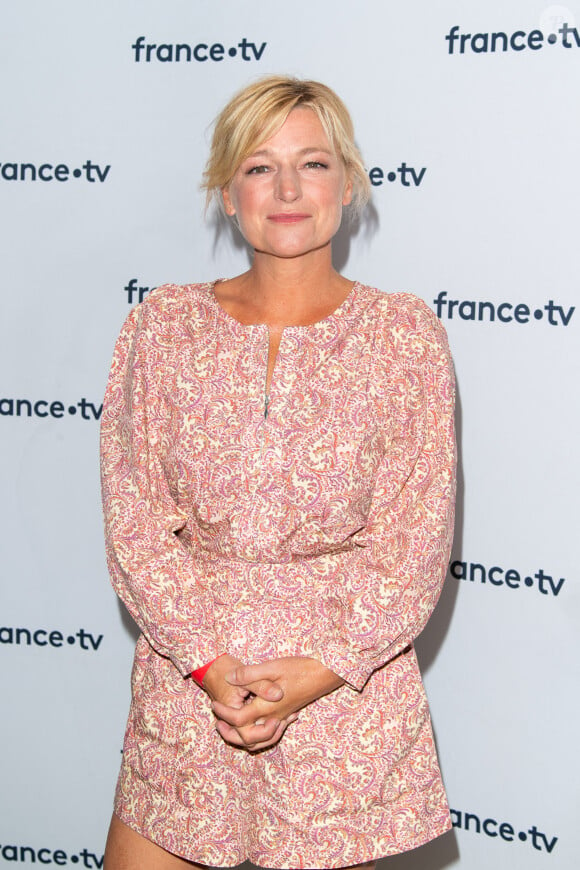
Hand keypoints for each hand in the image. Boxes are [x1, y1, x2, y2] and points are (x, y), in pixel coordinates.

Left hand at [212, 657, 343, 751]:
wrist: (325, 674)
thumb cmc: (299, 669)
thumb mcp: (272, 667)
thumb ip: (249, 675)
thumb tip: (229, 678)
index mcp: (266, 707)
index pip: (238, 719)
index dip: (223, 714)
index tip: (214, 704)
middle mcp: (273, 717)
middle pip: (247, 737)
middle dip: (230, 734)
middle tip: (218, 721)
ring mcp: (281, 718)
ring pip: (260, 740)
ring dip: (243, 737)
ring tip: (232, 726)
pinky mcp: (288, 715)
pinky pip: (271, 733)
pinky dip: (260, 735)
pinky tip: (255, 723)